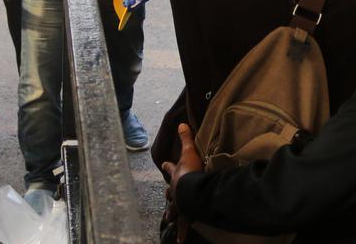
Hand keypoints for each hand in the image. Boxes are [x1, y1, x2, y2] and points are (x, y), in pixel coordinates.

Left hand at [161, 124, 202, 242]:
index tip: (164, 164)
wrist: (192, 190)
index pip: (170, 168)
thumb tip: (181, 123)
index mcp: (177, 175)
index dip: (167, 166)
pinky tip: (180, 239)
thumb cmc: (191, 171)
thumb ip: (186, 138)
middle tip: (167, 197)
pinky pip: (184, 225)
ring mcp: (180, 203)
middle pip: (169, 192)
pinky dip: (182, 232)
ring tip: (168, 219)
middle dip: (168, 194)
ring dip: (171, 214)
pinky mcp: (186, 214)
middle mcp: (176, 190)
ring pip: (174, 209)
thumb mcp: (189, 152)